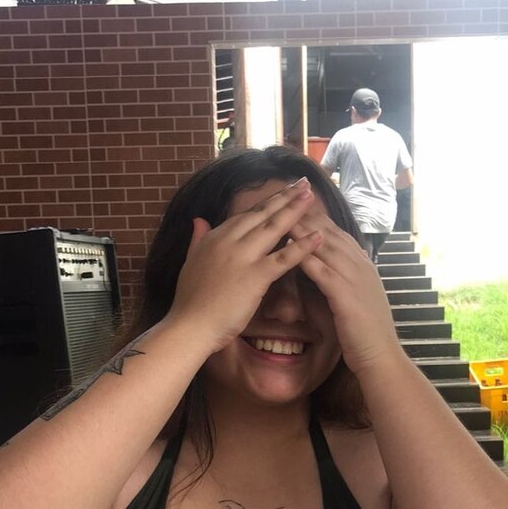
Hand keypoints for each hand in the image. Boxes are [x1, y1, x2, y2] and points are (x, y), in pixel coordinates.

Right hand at [167, 179, 322, 352]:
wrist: (189, 325)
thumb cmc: (190, 302)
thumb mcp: (190, 262)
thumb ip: (197, 239)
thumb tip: (198, 220)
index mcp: (215, 237)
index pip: (247, 214)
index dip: (267, 201)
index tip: (282, 190)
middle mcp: (230, 241)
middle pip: (263, 213)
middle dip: (285, 196)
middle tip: (303, 183)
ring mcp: (243, 257)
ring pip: (274, 228)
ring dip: (295, 210)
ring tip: (311, 196)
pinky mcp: (255, 277)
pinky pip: (283, 259)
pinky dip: (302, 246)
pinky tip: (318, 236)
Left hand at [291, 213, 402, 375]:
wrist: (381, 356)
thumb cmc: (365, 333)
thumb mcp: (355, 298)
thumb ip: (342, 279)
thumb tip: (326, 267)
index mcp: (362, 264)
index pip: (335, 233)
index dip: (315, 217)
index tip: (294, 204)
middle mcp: (360, 265)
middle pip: (328, 232)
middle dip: (306, 214)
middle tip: (284, 197)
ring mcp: (355, 278)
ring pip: (325, 246)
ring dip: (303, 229)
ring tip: (282, 215)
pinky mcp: (346, 295)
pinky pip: (323, 271)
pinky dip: (306, 257)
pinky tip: (289, 249)